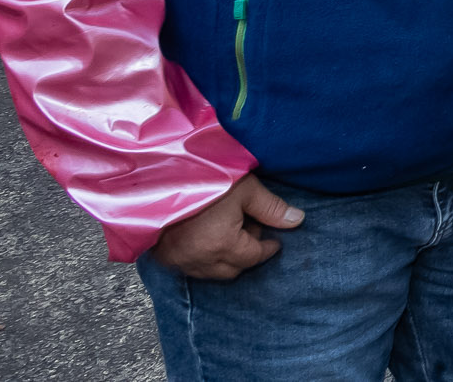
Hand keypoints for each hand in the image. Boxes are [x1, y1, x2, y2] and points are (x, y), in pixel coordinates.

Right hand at [149, 174, 301, 280]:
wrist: (155, 181)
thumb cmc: (205, 180)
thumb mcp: (245, 189)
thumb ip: (271, 208)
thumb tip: (297, 220)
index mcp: (222, 245)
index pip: (252, 257)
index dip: (267, 248)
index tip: (275, 241)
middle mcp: (199, 260)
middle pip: (232, 270)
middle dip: (247, 254)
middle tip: (251, 229)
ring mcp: (178, 261)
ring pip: (210, 272)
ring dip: (225, 259)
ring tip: (230, 231)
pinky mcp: (163, 258)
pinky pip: (189, 267)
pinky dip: (203, 259)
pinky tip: (208, 239)